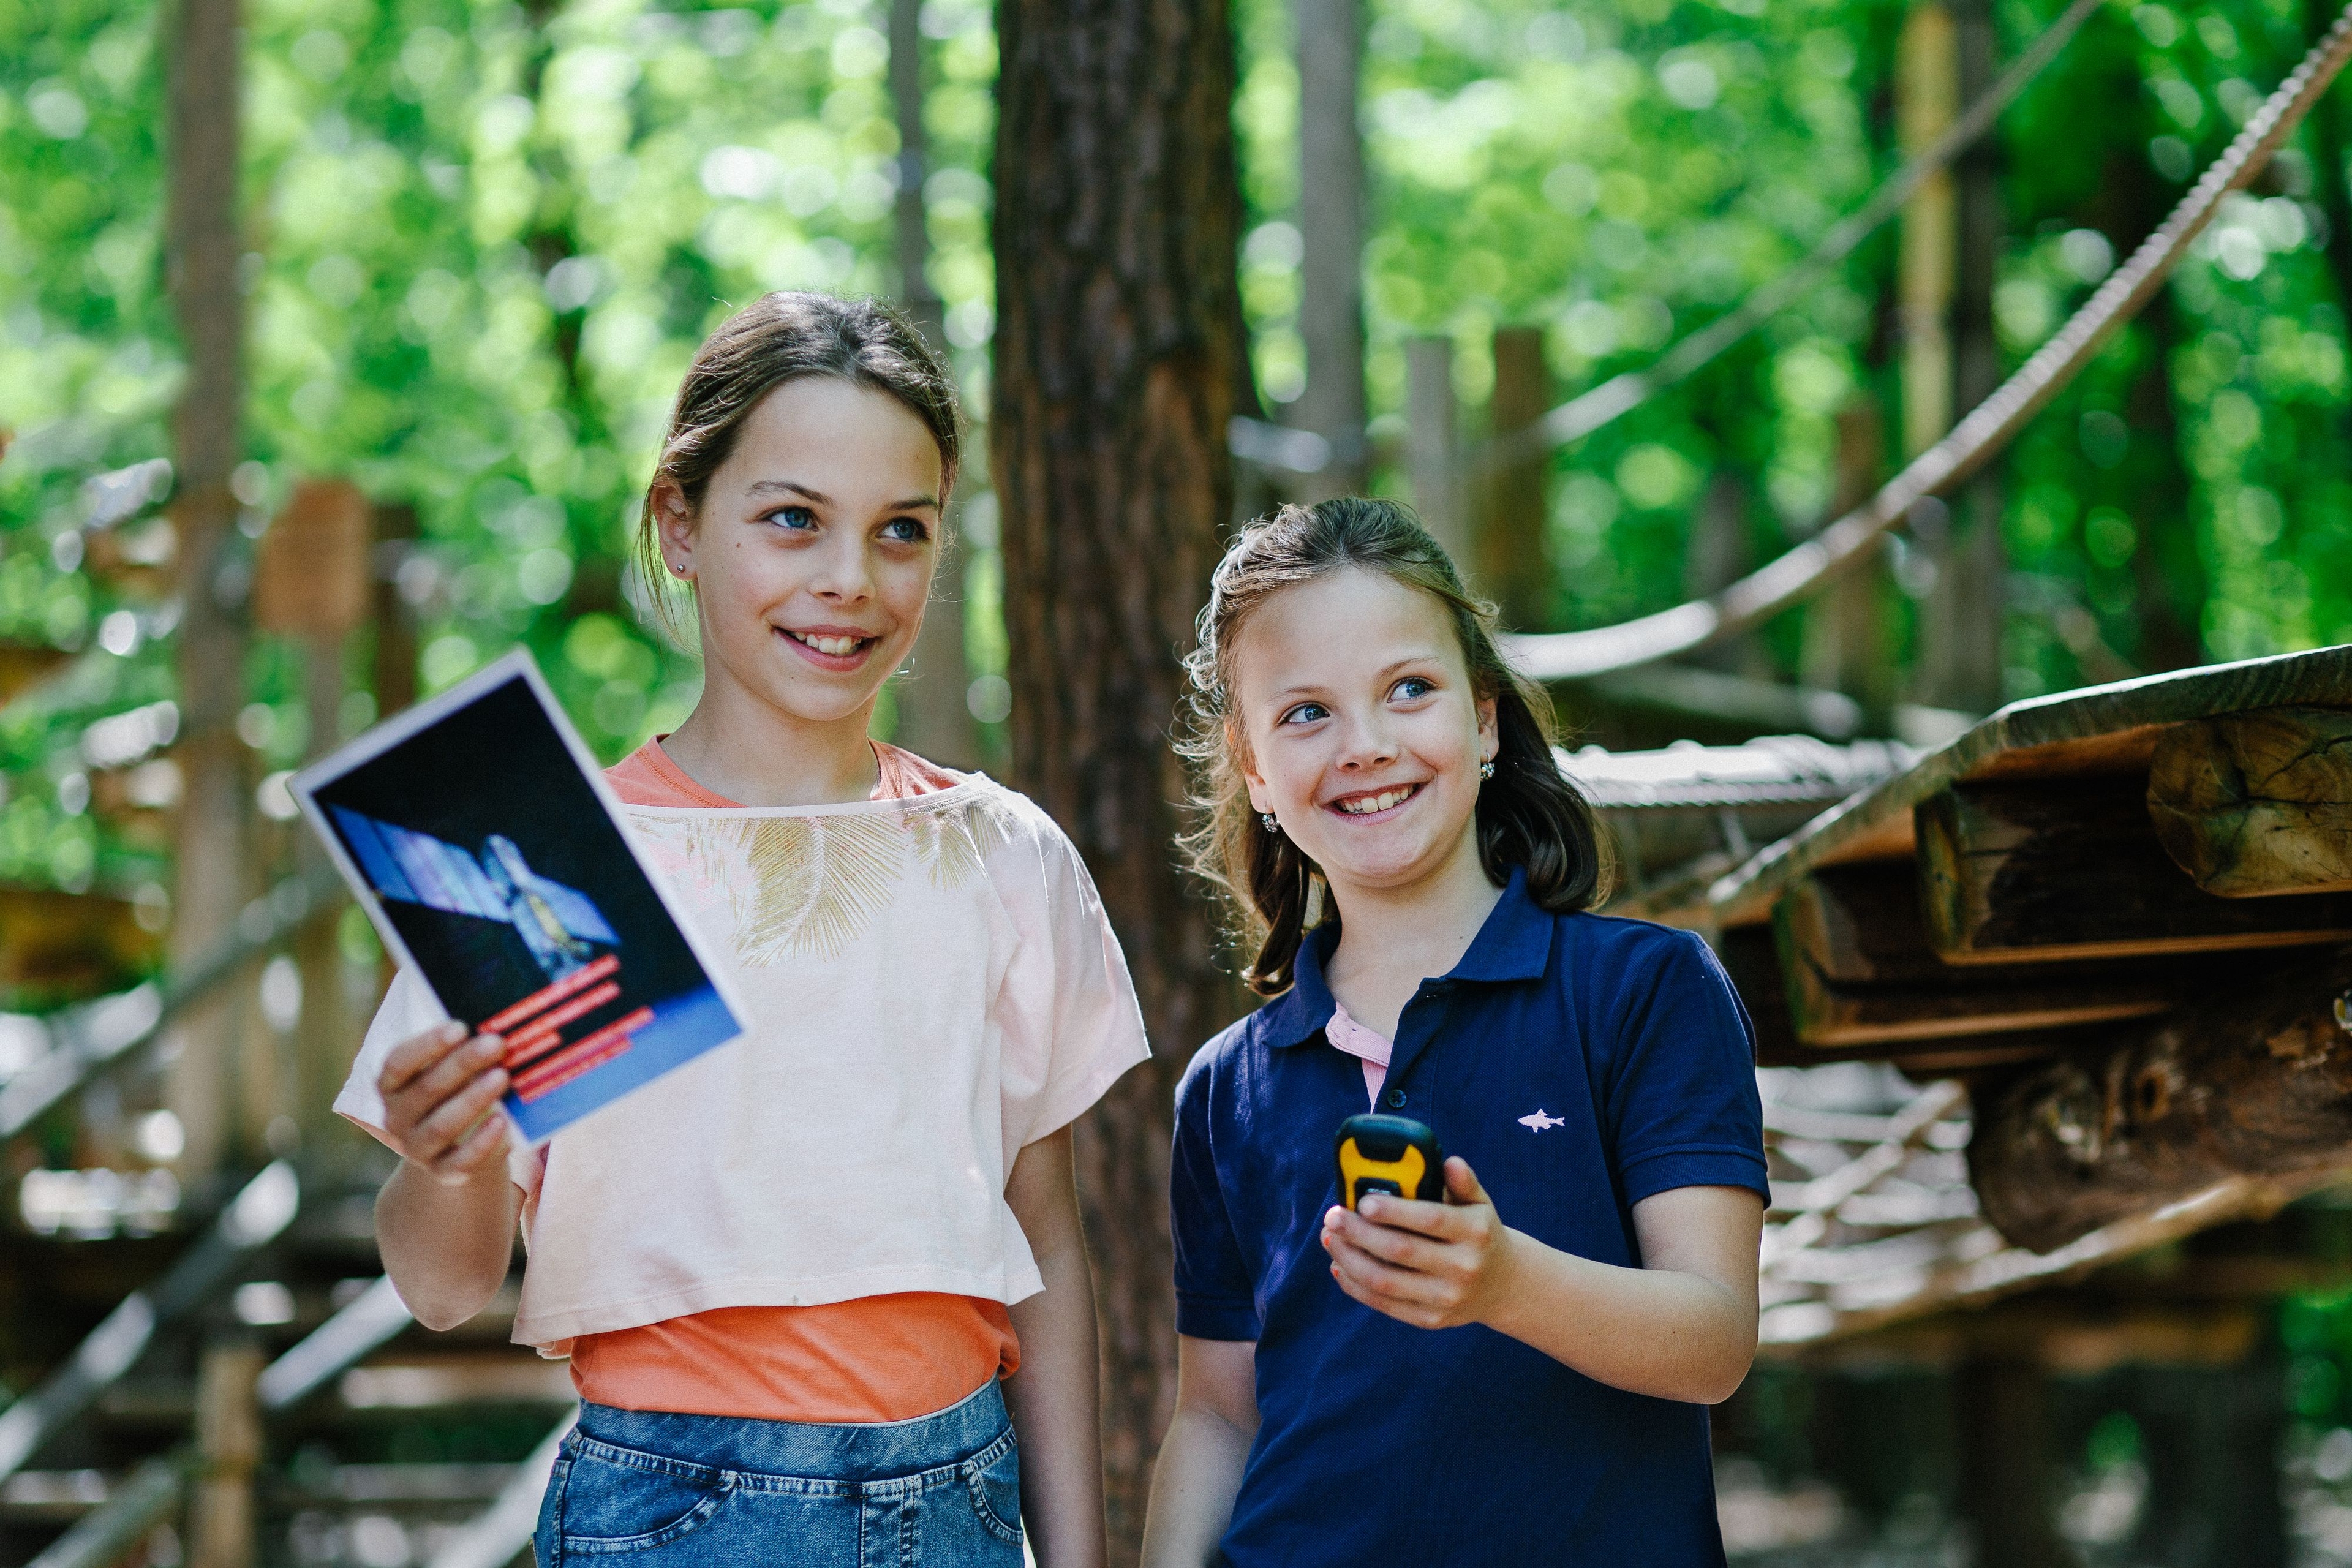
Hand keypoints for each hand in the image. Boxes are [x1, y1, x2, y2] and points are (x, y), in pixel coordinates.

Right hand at [378, 1021, 513, 1184]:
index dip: (427, 1044)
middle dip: (462, 1064)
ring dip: (473, 1099)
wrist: (459, 1145)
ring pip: (442, 1125)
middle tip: (496, 1043)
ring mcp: (418, 1148)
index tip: (460, 1026)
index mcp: (392, 1086)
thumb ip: (463, 1047)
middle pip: (427, 1089)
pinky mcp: (444, 1172)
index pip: (398, 1063)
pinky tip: (503, 1121)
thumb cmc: (457, 1090)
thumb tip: (497, 1020)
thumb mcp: (452, 1069)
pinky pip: (461, 1161)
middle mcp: (397, 1118)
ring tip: (503, 1076)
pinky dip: (482, 1142)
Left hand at [1321, 1156, 1517, 1330]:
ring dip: (1350, 1260)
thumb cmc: (1479, 1233)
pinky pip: (1385, 1304)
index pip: (1431, 1220)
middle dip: (1360, 1233)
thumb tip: (1449, 1162)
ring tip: (1330, 1238)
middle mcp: (1464, 1267)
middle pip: (1401, 1251)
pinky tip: (1339, 1266)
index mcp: (1476, 1232)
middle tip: (1332, 1217)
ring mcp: (1447, 1298)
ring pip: (1386, 1282)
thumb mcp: (1480, 1204)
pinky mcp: (1431, 1320)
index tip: (1362, 1202)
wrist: (1503, 1285)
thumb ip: (1464, 1182)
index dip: (1394, 1211)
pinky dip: (1356, 1287)